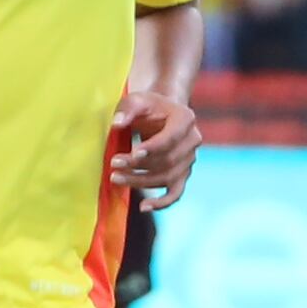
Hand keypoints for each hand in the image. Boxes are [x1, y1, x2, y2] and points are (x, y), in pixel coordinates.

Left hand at [107, 82, 201, 198]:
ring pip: (167, 177)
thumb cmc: (148, 106)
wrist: (161, 114)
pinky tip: (144, 207)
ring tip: (116, 178)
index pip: (171, 138)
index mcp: (186, 119)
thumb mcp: (136, 100)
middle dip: (139, 165)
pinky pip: (176, 193)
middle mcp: (193, 140)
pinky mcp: (183, 174)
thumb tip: (117, 124)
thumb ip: (127, 109)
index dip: (152, 148)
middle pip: (167, 160)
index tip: (132, 153)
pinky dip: (162, 202)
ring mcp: (190, 160)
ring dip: (140, 181)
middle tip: (113, 164)